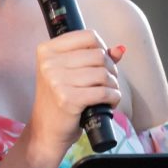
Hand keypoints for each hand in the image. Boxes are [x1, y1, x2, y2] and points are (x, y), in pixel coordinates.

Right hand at [24, 29, 125, 161]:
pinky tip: (109, 102)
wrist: (46, 131)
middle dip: (111, 69)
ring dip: (113, 85)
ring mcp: (57, 81)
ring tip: (109, 93)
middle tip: (108, 82)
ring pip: (103, 73)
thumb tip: (121, 49)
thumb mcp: (70, 73)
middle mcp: (49, 63)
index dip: (102, 48)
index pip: (88, 36)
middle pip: (98, 55)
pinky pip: (103, 92)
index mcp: (47, 50)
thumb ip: (94, 58)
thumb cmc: (58, 100)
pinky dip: (113, 97)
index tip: (102, 62)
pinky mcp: (68, 99)